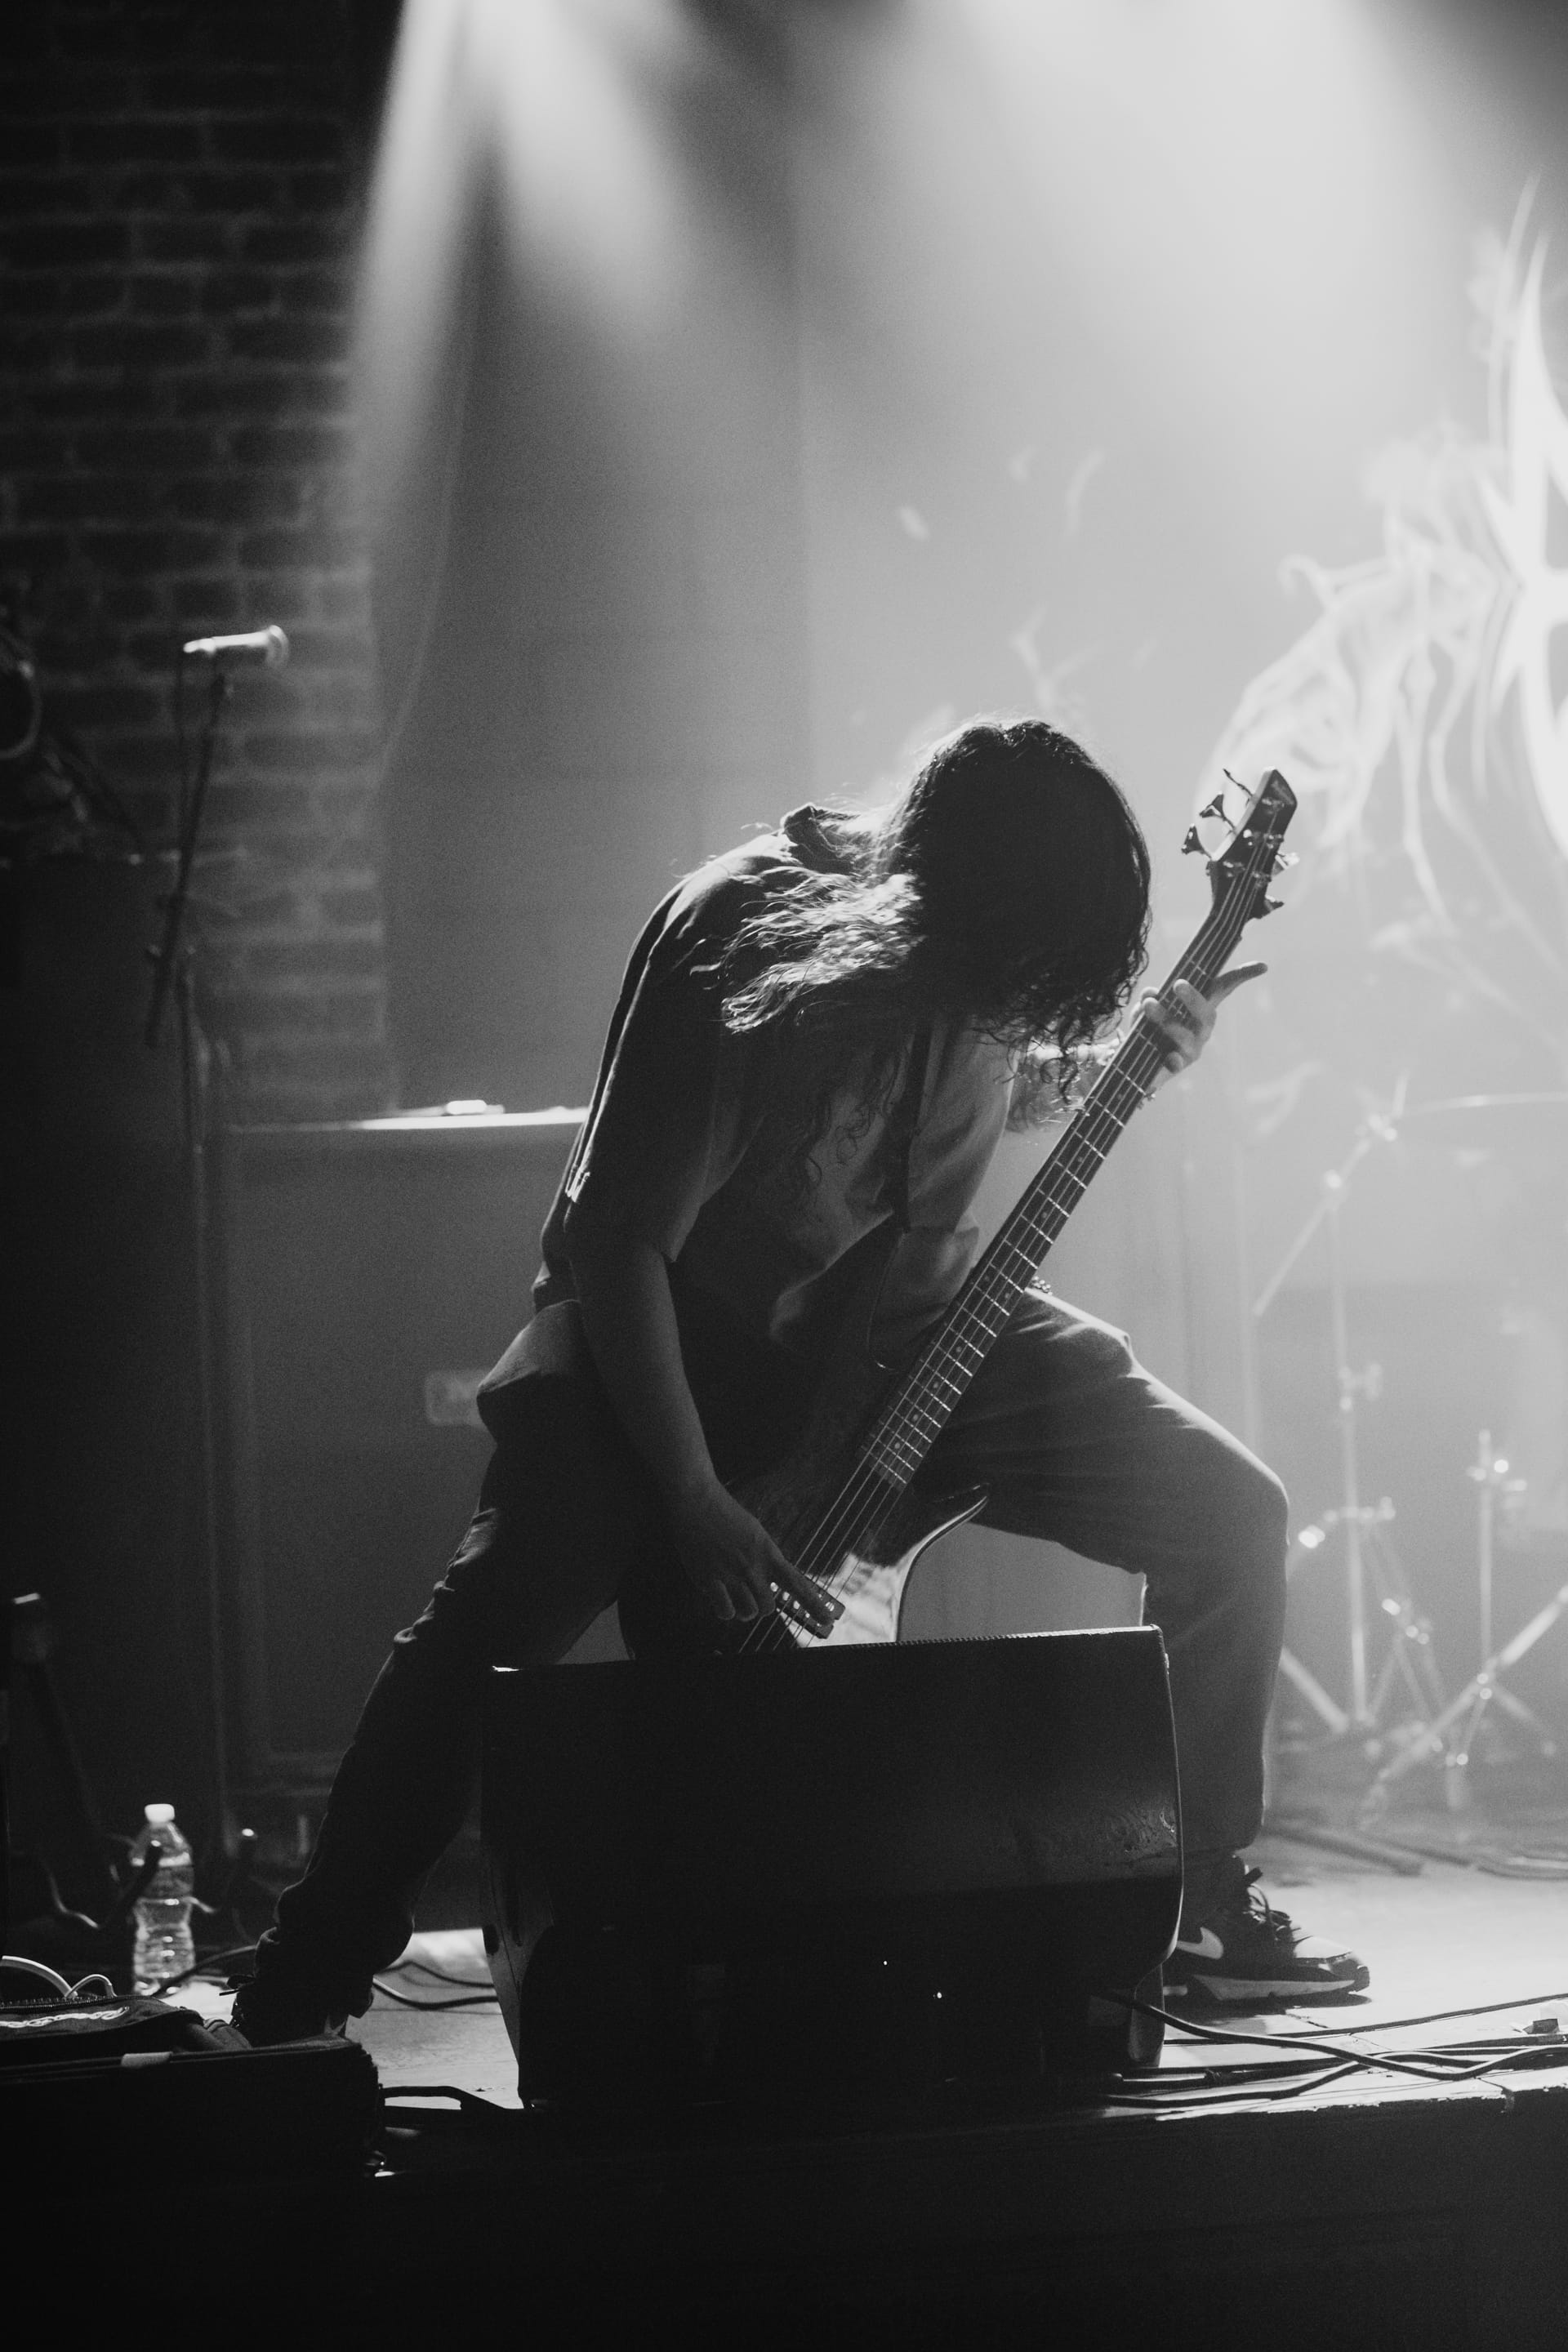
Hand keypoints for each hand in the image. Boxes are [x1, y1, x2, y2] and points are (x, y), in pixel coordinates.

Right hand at [665, 1478, 842, 1639]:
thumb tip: (769, 1580)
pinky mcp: (709, 1579)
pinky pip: (725, 1612)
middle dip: (761, 1606)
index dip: (813, 1604)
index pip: (796, 1584)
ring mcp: (731, 1574)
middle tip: (749, 1593)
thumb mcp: (755, 1533)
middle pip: (768, 1608)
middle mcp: (753, 1567)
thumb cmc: (725, 1515)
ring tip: (734, 1595)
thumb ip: (764, 1557)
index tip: (827, 1620)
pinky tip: (719, 1597)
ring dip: (742, 1610)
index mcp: (768, 1553)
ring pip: (748, 1613)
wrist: (697, 1502)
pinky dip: (724, 1610)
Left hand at [1140, 964, 1264, 1079]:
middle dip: (1193, 998)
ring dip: (1166, 1019)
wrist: (1139, 1063)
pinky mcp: (1177, 1066)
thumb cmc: (1151, 1027)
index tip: (1263, 966)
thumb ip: (1149, 998)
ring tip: (1147, 1005)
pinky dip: (1172, 1059)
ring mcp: (1192, 1049)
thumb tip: (1151, 994)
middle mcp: (1201, 1028)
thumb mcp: (1147, 1008)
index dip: (1242, 976)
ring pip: (1185, 1035)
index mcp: (1200, 1008)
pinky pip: (1177, 1063)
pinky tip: (1169, 1057)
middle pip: (1206, 1013)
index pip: (1223, 988)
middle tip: (1178, 984)